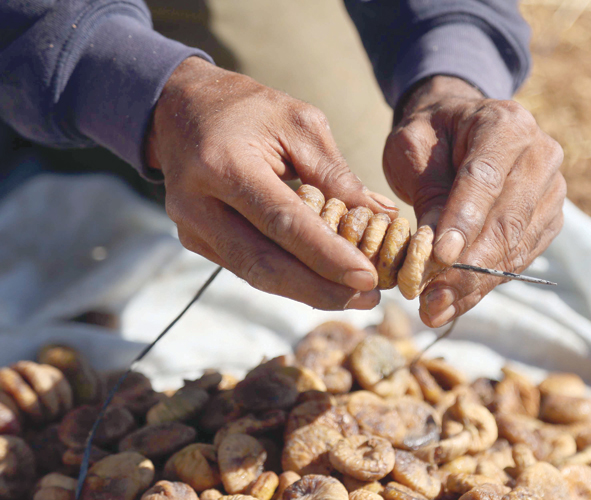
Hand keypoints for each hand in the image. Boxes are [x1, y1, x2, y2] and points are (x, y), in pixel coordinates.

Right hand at [147, 57, 397, 309]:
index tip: (368, 277)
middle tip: (369, 300)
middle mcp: (198, 202)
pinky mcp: (196, 240)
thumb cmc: (248, 110)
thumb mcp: (298, 124)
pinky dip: (289, 279)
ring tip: (356, 297)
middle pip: (264, 263)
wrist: (180, 108)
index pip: (282, 221)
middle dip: (320, 288)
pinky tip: (324, 282)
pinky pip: (248, 267)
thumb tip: (382, 216)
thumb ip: (335, 173)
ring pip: (255, 274)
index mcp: (225, 163)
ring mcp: (192, 226)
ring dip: (308, 291)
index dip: (326, 255)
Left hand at [383, 76, 565, 326]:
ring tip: (434, 309)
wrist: (459, 128)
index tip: (439, 255)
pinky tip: (452, 304)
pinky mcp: (548, 222)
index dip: (464, 220)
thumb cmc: (432, 135)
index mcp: (507, 125)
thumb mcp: (413, 147)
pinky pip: (518, 259)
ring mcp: (551, 192)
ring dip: (474, 284)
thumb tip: (438, 251)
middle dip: (468, 266)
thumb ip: (428, 190)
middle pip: (508, 220)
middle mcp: (541, 156)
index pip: (486, 178)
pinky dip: (483, 285)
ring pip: (515, 247)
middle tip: (430, 297)